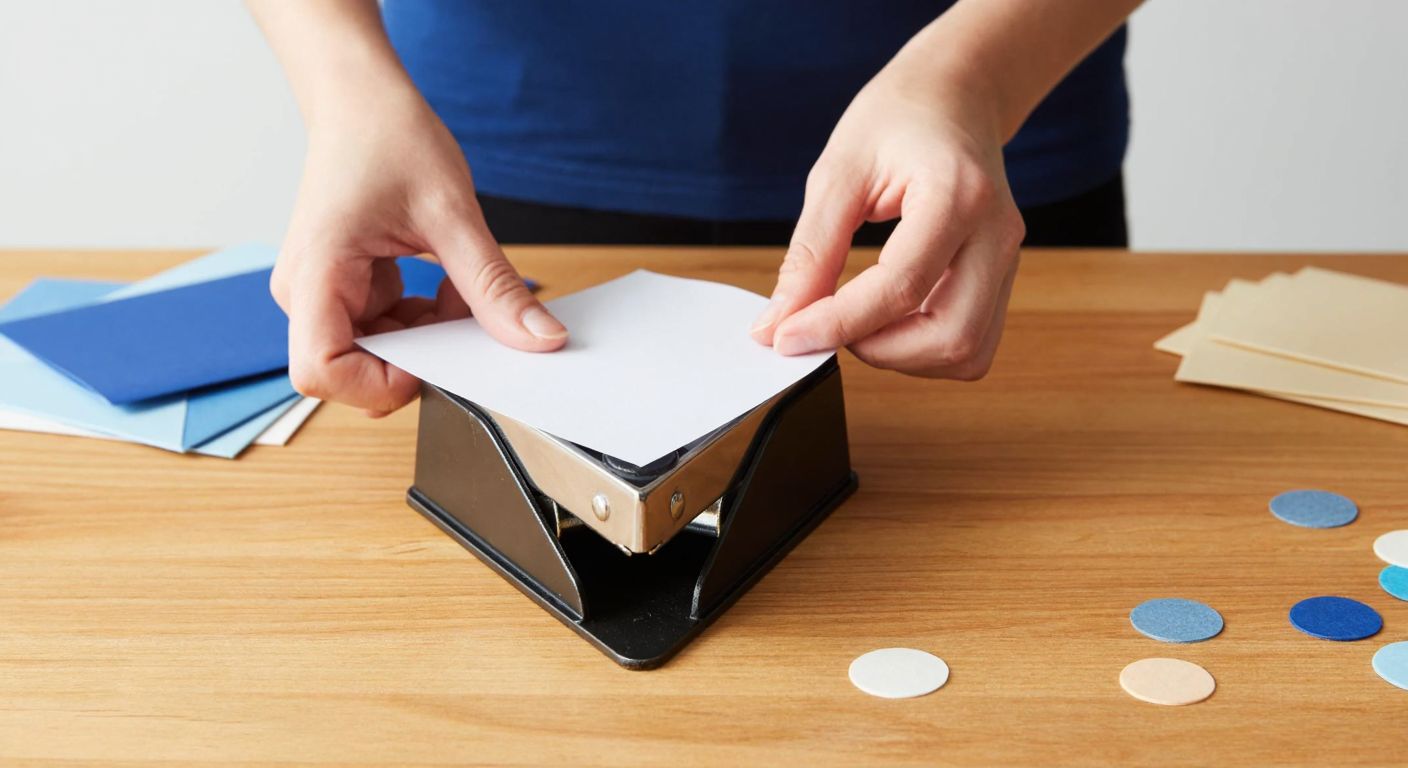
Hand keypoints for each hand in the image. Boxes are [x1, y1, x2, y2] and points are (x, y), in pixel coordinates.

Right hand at [271, 94, 566, 415]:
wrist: (361, 98)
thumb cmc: (386, 135)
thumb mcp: (452, 214)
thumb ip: (493, 286)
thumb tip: (539, 339)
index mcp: (315, 274)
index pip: (319, 371)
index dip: (377, 383)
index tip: (432, 358)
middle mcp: (307, 293)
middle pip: (353, 371)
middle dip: (419, 357)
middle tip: (463, 317)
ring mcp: (325, 294)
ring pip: (378, 356)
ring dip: (428, 338)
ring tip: (458, 289)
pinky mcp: (347, 290)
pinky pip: (389, 332)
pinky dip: (426, 321)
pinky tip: (446, 284)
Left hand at [750, 64, 1023, 379]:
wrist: (953, 95)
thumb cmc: (898, 118)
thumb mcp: (838, 173)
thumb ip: (810, 254)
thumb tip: (778, 323)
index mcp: (957, 194)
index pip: (901, 286)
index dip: (839, 324)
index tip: (788, 337)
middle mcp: (995, 233)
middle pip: (951, 337)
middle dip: (878, 351)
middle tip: (828, 326)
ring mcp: (1006, 258)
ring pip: (967, 351)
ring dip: (903, 356)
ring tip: (858, 321)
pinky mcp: (1002, 276)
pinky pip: (971, 342)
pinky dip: (922, 348)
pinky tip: (887, 318)